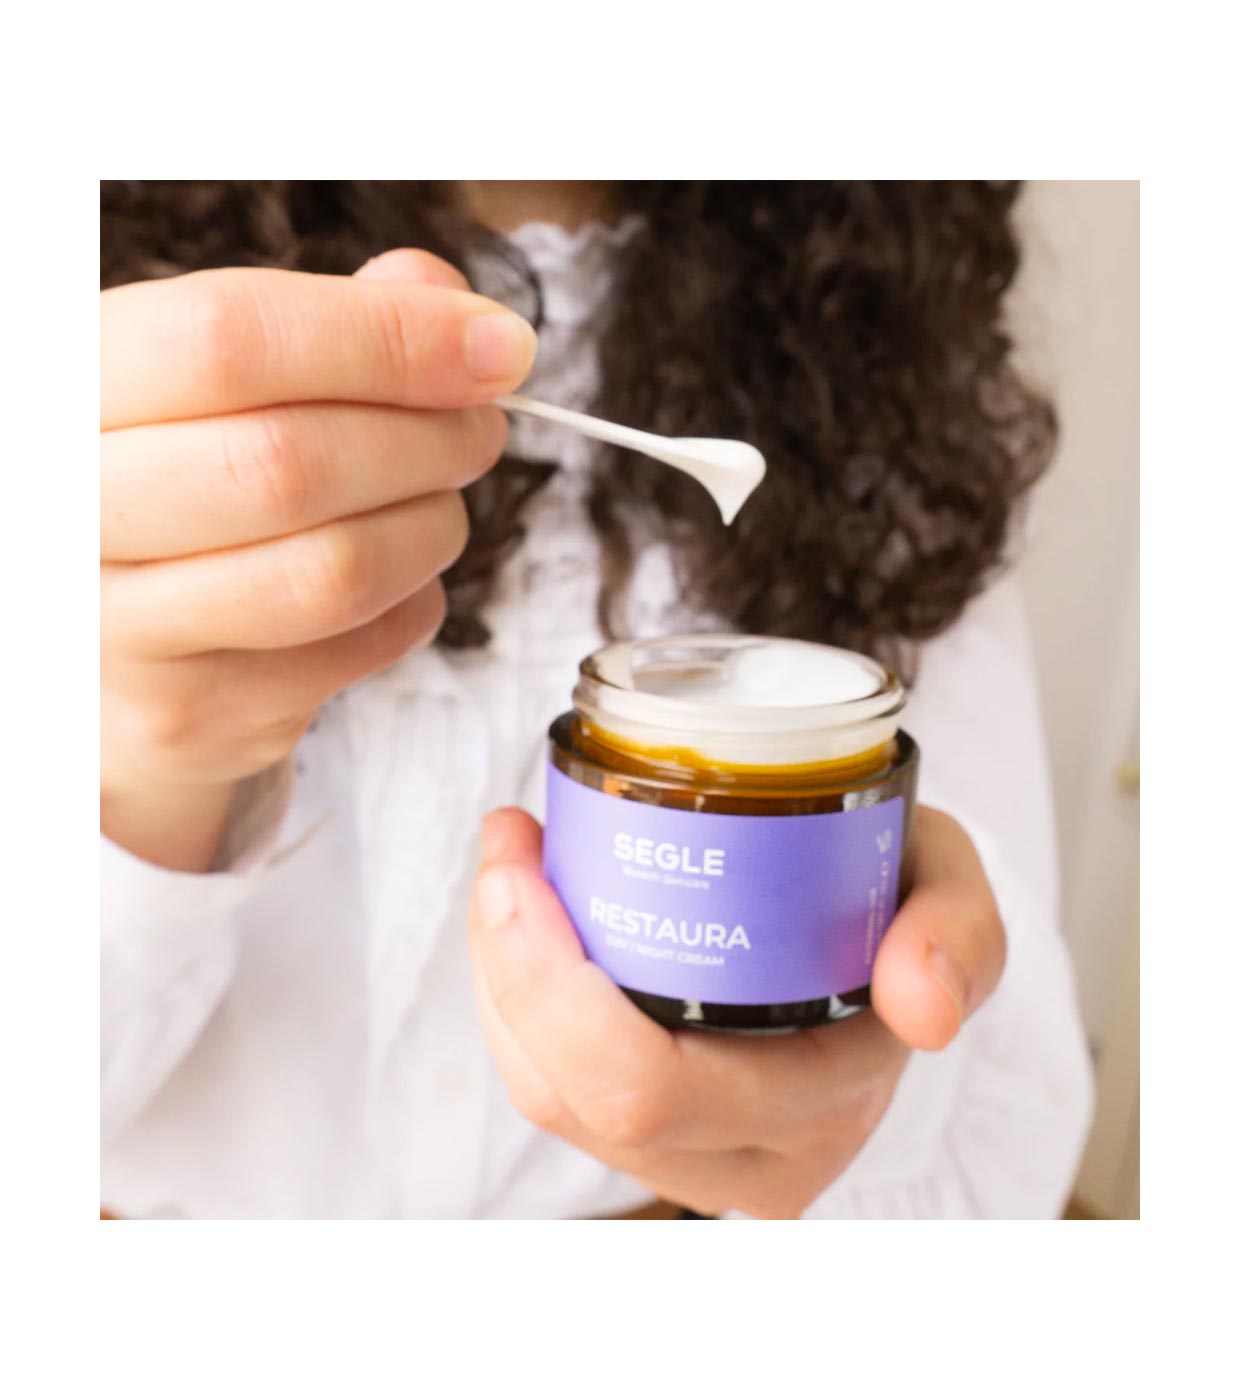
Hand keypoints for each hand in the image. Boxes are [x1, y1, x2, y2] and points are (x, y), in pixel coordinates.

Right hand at [101, 250, 536, 869]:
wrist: (97, 655)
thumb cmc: (169, 488)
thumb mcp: (208, 382)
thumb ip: (320, 324)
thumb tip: (441, 295)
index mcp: (69, 389)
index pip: (230, 340)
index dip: (384, 338)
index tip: (494, 348)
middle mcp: (72, 511)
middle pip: (289, 464)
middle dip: (429, 439)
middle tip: (482, 428)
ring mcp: (121, 631)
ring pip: (334, 572)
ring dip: (432, 526)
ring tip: (441, 498)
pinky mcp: (190, 716)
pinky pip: (358, 649)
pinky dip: (414, 601)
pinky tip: (396, 574)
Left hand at [467, 805, 1005, 1218]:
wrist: (884, 946)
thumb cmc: (896, 903)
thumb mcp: (948, 885)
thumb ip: (961, 931)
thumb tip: (920, 1004)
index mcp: (816, 1111)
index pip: (651, 1086)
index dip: (551, 985)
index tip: (523, 864)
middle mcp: (744, 1160)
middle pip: (573, 1095)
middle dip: (505, 964)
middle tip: (505, 849)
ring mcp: (687, 1155)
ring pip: (544, 1091)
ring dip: (499, 973)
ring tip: (508, 862)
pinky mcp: (645, 1129)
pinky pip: (547, 1080)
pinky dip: (514, 994)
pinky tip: (521, 913)